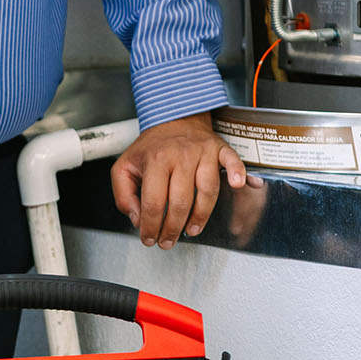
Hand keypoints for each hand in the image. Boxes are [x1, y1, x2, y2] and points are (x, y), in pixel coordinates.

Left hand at [110, 112, 263, 249]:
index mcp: (155, 160)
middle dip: (173, 228)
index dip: (151, 226)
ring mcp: (202, 152)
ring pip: (207, 190)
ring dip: (201, 216)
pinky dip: (237, 173)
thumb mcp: (124, 167)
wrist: (172, 118)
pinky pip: (232, 161)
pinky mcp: (219, 148)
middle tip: (168, 241)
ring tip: (191, 230)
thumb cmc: (151, 147)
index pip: (153, 201)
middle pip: (180, 201)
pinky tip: (236, 184)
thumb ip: (123, 195)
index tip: (149, 238)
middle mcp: (180, 155)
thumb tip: (138, 219)